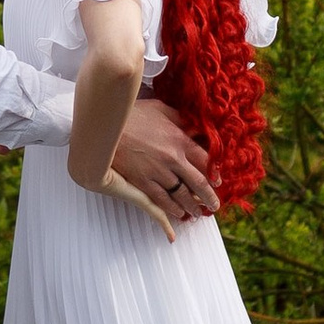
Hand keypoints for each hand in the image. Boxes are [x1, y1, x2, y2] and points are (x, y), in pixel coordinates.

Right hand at [109, 95, 218, 227]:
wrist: (106, 128)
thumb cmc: (131, 115)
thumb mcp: (159, 109)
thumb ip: (178, 118)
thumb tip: (191, 125)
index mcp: (180, 139)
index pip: (205, 161)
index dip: (214, 173)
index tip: (217, 182)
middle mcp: (173, 159)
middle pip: (198, 182)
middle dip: (208, 196)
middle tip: (214, 205)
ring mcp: (158, 172)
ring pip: (182, 195)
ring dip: (192, 206)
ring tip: (198, 213)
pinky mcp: (143, 182)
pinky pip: (162, 200)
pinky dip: (172, 209)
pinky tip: (178, 214)